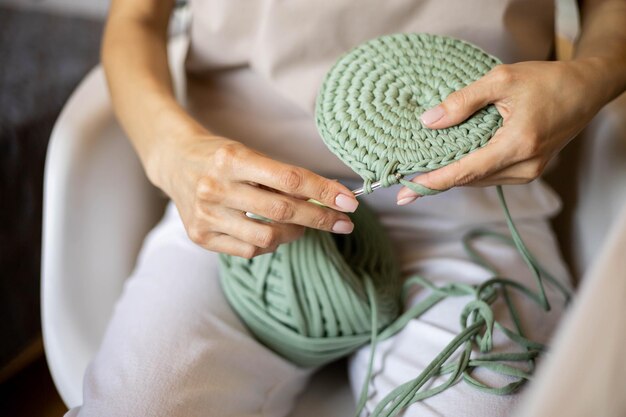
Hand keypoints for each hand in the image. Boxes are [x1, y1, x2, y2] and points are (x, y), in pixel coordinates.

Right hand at [153, 135, 358, 257]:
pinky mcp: (200, 236)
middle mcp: (215, 188)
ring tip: (302, 224)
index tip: (350, 201)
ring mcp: (206, 215)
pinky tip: (273, 231)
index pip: (289, 179)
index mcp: (232, 159)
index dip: (324, 191)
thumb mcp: (251, 154)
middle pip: (282, 211)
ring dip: (295, 233)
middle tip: (343, 222)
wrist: (175, 162)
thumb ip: (285, 177)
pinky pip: (248, 251)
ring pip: (268, 237)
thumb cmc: (221, 156)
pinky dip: (269, 244)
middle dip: (320, 218)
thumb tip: (331, 196)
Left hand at [396, 60, 607, 204]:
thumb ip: (464, 101)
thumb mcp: (502, 80)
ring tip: (421, 179)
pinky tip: (451, 166)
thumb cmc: (547, 80)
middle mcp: (525, 166)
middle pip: (470, 180)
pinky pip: (491, 176)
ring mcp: (529, 172)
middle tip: (404, 189)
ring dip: (453, 178)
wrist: (586, 89)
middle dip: (437, 184)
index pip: (467, 171)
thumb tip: (429, 121)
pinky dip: (470, 172)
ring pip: (480, 180)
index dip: (434, 182)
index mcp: (518, 145)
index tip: (407, 191)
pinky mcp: (529, 170)